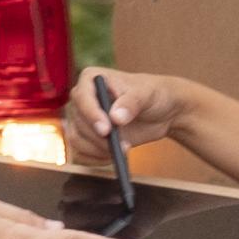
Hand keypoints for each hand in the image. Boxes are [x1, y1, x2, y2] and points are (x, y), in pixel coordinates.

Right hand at [65, 67, 210, 167]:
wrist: (161, 112)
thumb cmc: (153, 94)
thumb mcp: (146, 94)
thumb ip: (131, 103)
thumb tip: (115, 117)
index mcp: (91, 79)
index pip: (82, 97)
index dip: (91, 114)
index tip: (106, 129)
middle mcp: (83, 99)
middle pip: (79, 122)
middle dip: (100, 138)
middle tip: (124, 145)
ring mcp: (84, 119)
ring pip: (77, 140)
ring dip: (99, 150)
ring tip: (124, 148)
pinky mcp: (87, 138)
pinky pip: (81, 153)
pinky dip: (96, 159)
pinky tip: (115, 156)